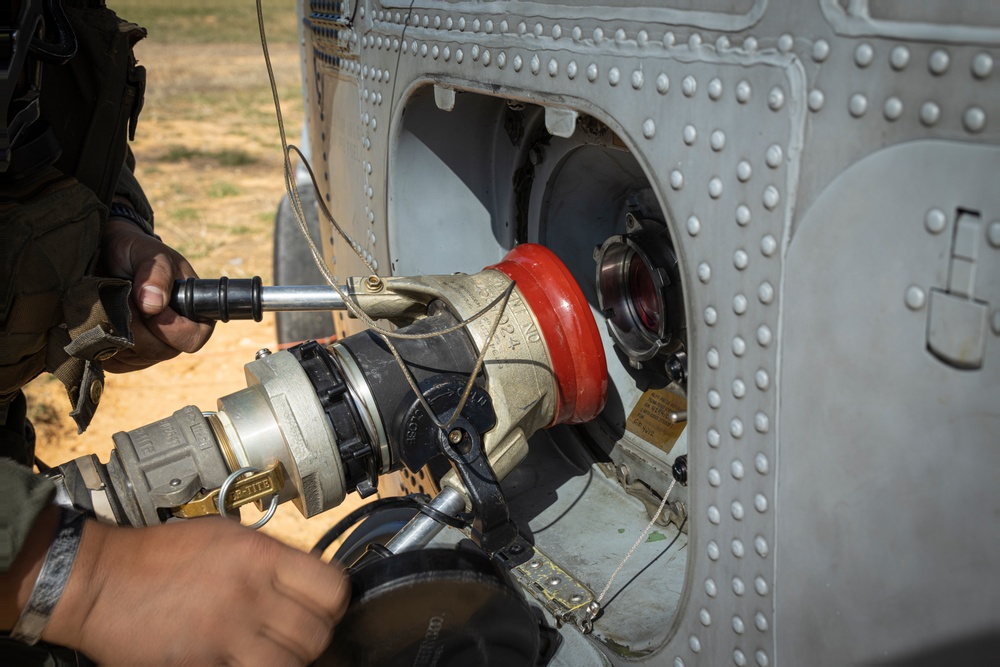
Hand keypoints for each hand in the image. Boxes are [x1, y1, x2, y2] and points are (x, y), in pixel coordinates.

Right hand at [44, 517, 348, 665]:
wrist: (100, 581)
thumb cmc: (158, 555)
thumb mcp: (225, 535)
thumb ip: (270, 557)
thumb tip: (306, 579)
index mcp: (260, 555)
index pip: (332, 588)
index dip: (334, 602)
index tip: (324, 606)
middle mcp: (250, 594)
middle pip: (317, 632)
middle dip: (313, 636)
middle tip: (295, 634)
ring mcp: (227, 633)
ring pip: (293, 663)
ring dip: (288, 660)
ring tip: (272, 653)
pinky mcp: (203, 664)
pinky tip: (243, 661)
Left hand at [99, 217, 213, 371]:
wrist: (105, 255)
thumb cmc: (135, 252)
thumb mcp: (148, 253)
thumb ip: (156, 274)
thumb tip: (154, 305)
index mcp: (194, 313)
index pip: (192, 339)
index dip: (170, 328)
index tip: (148, 308)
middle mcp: (175, 336)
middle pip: (159, 351)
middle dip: (134, 326)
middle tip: (119, 298)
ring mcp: (150, 350)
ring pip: (134, 357)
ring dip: (116, 330)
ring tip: (109, 302)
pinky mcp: (125, 357)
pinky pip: (115, 362)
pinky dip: (102, 342)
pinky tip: (100, 319)